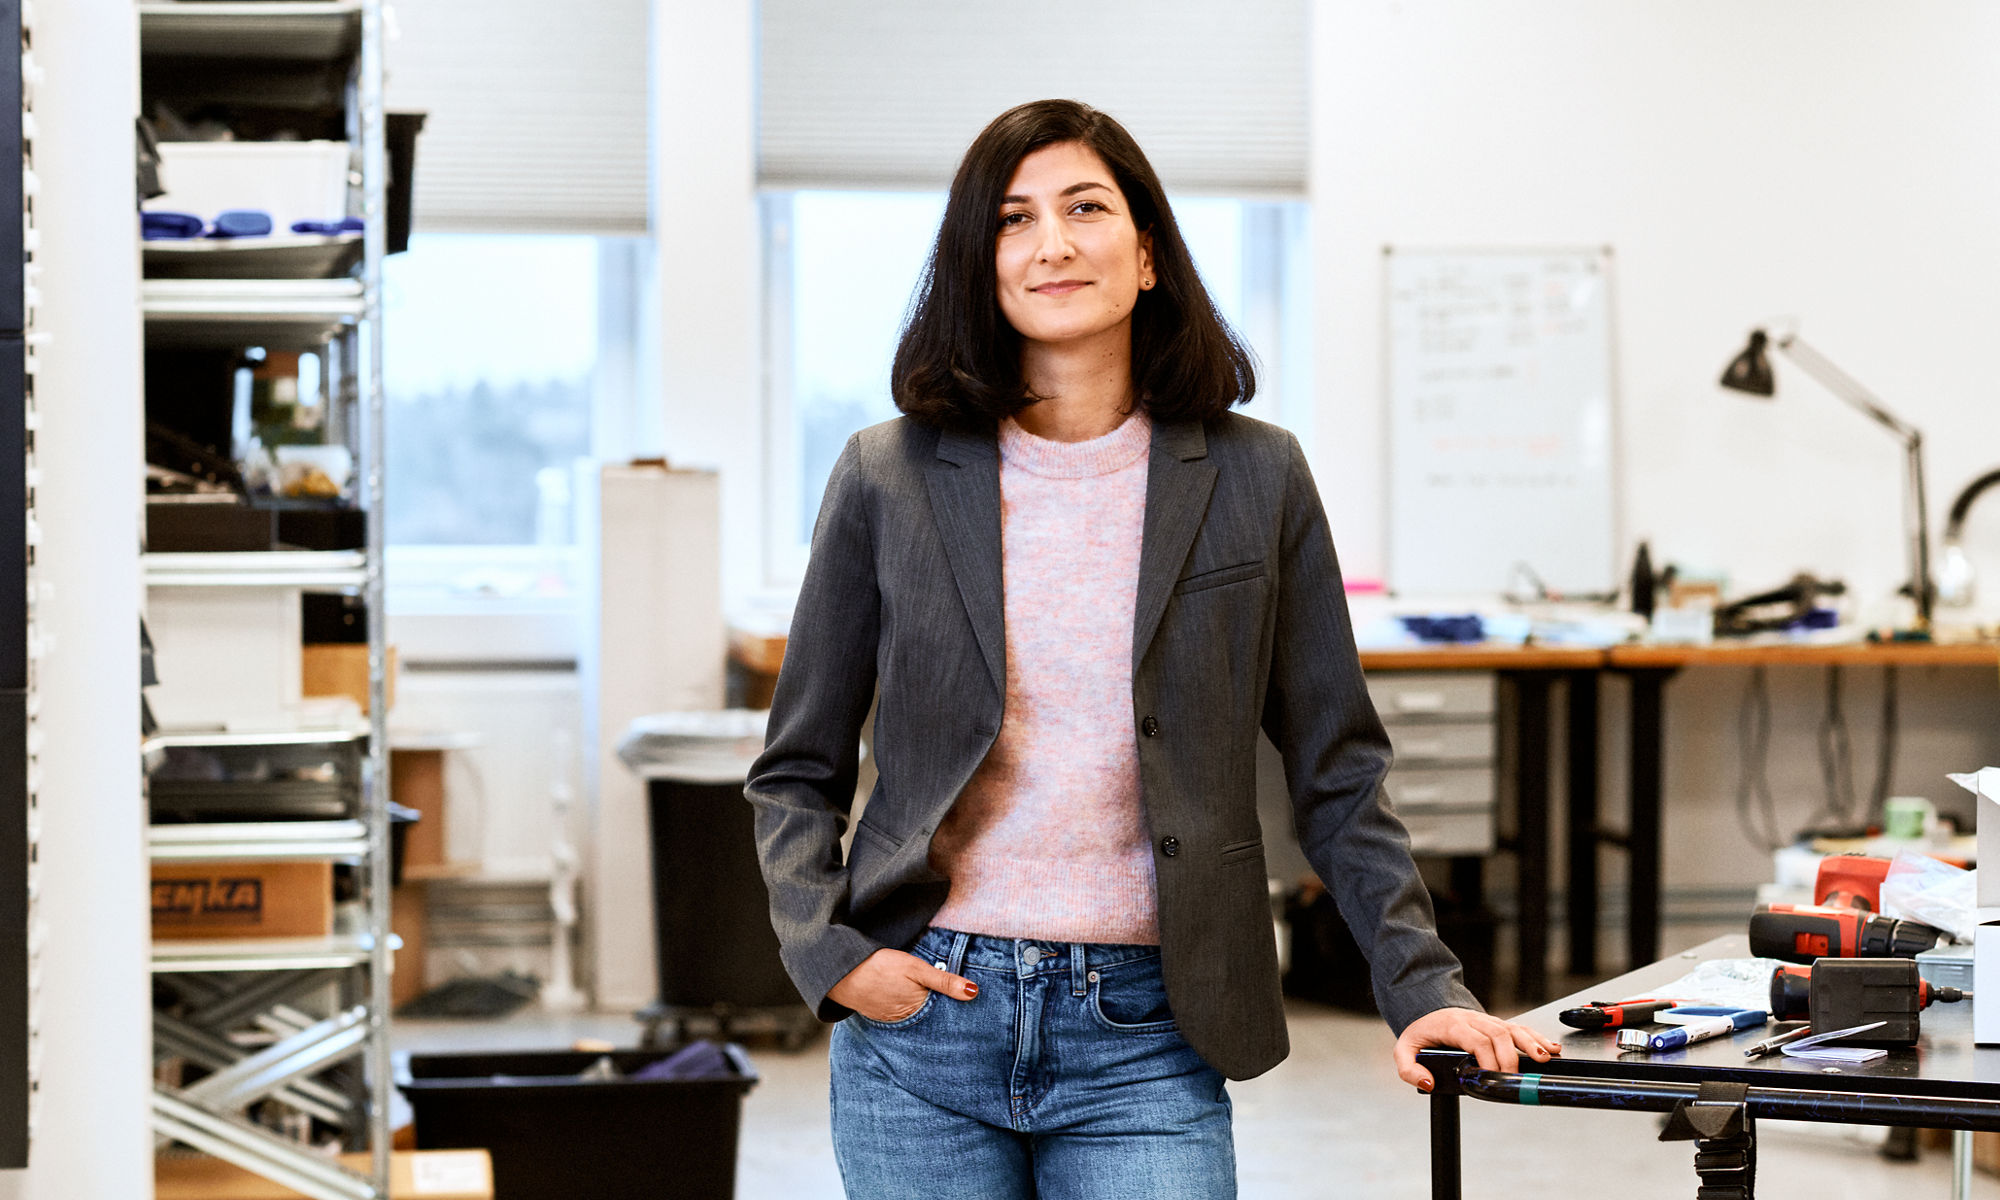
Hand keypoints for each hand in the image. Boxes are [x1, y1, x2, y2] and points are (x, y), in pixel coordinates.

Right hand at [829, 948, 978, 1022]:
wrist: (842, 972)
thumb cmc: (880, 967)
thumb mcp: (917, 968)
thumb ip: (945, 981)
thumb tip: (974, 992)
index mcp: (919, 1009)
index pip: (946, 1013)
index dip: (957, 1009)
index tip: (972, 1009)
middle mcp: (907, 1021)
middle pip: (932, 1019)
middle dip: (943, 1015)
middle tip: (960, 1013)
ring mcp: (892, 1020)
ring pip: (917, 1018)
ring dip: (926, 1014)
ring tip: (939, 1010)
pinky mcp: (881, 1016)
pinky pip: (901, 1016)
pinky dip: (909, 1012)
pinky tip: (912, 1004)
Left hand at [1394, 1006, 1560, 1092]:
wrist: (1427, 1009)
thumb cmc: (1420, 1033)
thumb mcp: (1403, 1049)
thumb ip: (1409, 1069)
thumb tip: (1428, 1084)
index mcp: (1452, 1025)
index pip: (1475, 1039)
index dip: (1487, 1058)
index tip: (1492, 1076)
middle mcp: (1473, 1020)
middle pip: (1498, 1034)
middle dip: (1510, 1057)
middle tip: (1516, 1078)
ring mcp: (1488, 1020)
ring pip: (1513, 1029)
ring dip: (1531, 1044)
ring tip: (1545, 1059)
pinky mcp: (1498, 1025)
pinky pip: (1520, 1029)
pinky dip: (1537, 1038)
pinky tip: (1551, 1049)